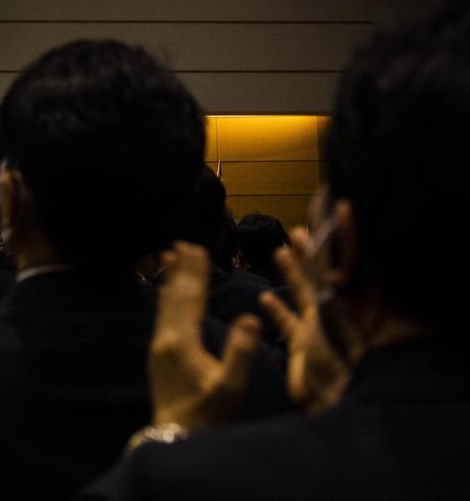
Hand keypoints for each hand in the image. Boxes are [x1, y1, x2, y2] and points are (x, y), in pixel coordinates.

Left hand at [149, 242, 261, 429]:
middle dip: (180, 269)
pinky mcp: (157, 354)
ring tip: (168, 256)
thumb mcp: (229, 386)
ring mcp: (158, 345)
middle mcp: (165, 338)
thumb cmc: (207, 413)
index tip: (198, 249)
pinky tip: (164, 292)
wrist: (175, 435)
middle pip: (174, 295)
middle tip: (182, 243)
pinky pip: (160, 316)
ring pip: (163, 303)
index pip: (190, 298)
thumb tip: (250, 318)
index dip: (195, 273)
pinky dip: (163, 298)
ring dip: (169, 279)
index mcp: (182, 342)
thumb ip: (240, 352)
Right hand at [259, 229, 349, 414]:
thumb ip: (324, 285)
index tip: (339, 208)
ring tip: (282, 251)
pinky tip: (264, 298)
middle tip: (301, 230)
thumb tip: (325, 254)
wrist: (331, 401)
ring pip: (305, 292)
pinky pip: (290, 321)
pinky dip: (278, 310)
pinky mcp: (305, 344)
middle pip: (323, 272)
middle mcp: (335, 310)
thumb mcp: (333, 317)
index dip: (342, 234)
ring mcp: (320, 327)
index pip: (343, 260)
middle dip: (313, 250)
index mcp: (346, 301)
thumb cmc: (336, 361)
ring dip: (293, 272)